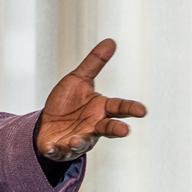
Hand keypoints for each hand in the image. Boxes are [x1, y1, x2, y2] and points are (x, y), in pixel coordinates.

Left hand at [35, 39, 145, 161]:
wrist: (48, 123)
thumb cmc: (68, 102)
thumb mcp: (79, 79)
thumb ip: (94, 63)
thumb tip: (111, 41)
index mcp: (101, 109)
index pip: (119, 107)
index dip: (131, 108)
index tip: (143, 111)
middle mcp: (93, 126)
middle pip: (108, 128)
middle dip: (116, 129)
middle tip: (124, 131)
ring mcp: (78, 139)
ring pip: (83, 142)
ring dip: (81, 141)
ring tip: (76, 139)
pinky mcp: (60, 148)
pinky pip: (58, 151)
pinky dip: (54, 150)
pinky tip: (49, 147)